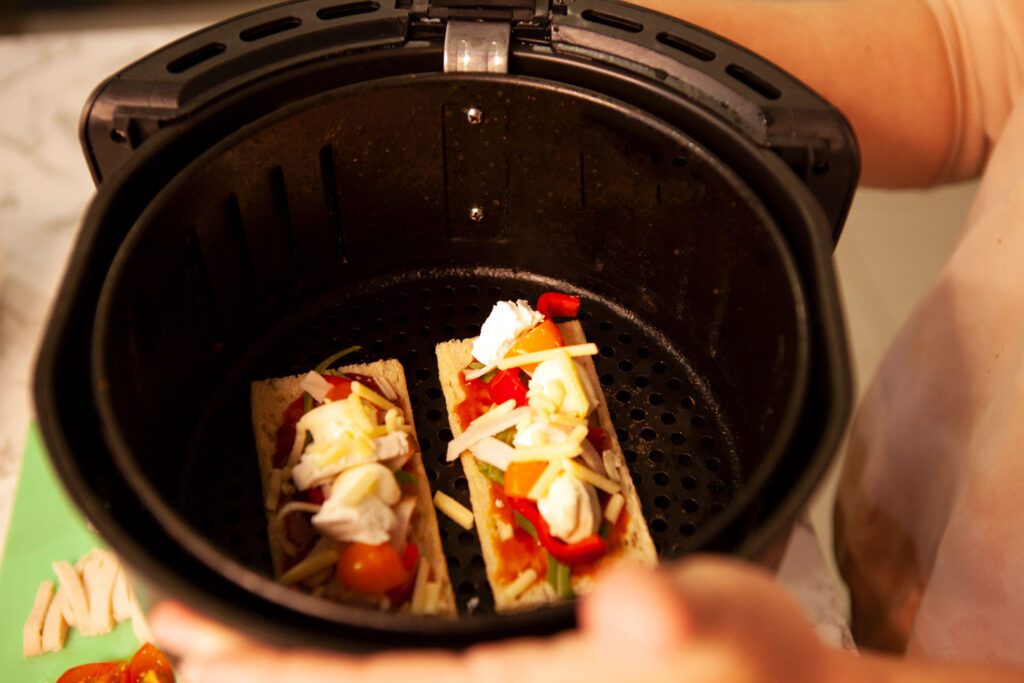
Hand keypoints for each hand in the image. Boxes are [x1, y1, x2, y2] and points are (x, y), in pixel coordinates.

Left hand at [151, 555, 837, 682]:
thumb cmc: (767, 675)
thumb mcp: (736, 630)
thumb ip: (685, 620)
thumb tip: (633, 607)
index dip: (267, 673)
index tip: (184, 643)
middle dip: (253, 674)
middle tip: (172, 637)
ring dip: (294, 676)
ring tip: (218, 652)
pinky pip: (409, 682)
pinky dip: (350, 671)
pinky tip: (333, 659)